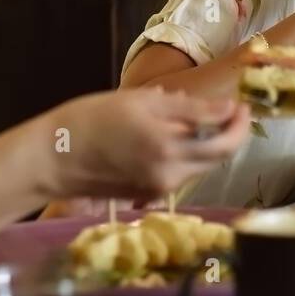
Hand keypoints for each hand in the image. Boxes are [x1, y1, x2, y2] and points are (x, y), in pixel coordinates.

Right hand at [41, 87, 249, 202]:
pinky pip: (181, 171)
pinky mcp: (150, 194)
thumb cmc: (91, 120)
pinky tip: (170, 134)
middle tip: (229, 109)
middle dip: (230, 133)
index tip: (242, 104)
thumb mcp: (141, 101)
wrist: (52, 158)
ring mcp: (160, 188)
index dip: (240, 121)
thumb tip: (227, 108)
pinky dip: (186, 153)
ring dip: (208, 143)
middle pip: (218, 157)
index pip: (226, 141)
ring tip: (194, 116)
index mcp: (169, 147)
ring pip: (201, 164)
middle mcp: (171, 174)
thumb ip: (189, 108)